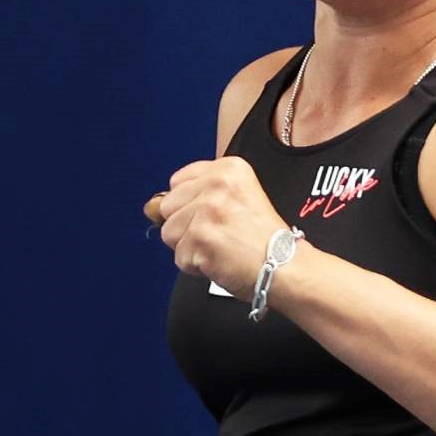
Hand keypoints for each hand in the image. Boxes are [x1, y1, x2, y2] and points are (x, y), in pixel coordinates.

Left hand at [143, 156, 295, 291]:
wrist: (286, 267)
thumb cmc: (264, 239)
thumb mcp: (237, 198)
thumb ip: (197, 195)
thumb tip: (150, 206)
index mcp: (229, 168)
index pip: (178, 182)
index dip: (191, 205)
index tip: (216, 216)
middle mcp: (217, 184)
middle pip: (168, 207)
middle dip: (186, 226)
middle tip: (220, 235)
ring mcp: (208, 211)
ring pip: (169, 233)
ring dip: (190, 248)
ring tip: (220, 248)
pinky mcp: (201, 239)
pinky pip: (179, 257)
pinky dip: (196, 266)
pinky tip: (220, 261)